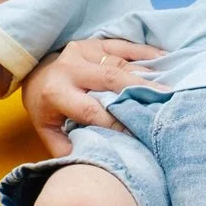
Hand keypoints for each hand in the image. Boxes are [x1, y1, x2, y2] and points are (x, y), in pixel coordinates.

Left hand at [21, 37, 160, 156]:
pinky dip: (146, 53)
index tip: (140, 134)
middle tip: (167, 103)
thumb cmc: (46, 109)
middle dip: (141, 92)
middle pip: (111, 80)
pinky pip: (124, 46)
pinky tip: (165, 59)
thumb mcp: (48, 131)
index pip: (91, 110)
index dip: (117, 122)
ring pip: (121, 64)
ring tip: (171, 88)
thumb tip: (96, 162)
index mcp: (56, 92)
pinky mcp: (95, 43)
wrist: (35, 74)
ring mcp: (84, 51)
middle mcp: (70, 68)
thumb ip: (68, 148)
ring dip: (147, 75)